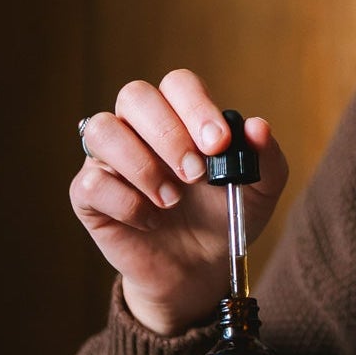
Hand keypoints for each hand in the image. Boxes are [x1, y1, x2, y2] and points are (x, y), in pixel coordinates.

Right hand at [71, 70, 289, 334]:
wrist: (201, 270)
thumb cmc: (225, 218)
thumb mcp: (260, 191)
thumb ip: (265, 157)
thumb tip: (257, 127)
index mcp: (180, 115)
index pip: (177, 84)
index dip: (196, 107)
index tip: (219, 145)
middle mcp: (139, 128)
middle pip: (135, 96)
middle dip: (168, 134)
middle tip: (195, 175)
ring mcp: (110, 160)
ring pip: (102, 130)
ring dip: (141, 165)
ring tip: (171, 200)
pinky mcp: (90, 196)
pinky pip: (90, 183)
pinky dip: (125, 202)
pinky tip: (150, 221)